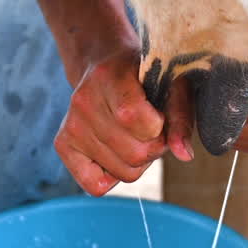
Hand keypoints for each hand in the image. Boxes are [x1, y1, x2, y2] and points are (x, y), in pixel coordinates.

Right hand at [54, 48, 174, 195]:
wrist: (103, 61)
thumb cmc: (145, 75)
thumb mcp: (172, 83)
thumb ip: (181, 117)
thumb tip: (184, 155)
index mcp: (109, 76)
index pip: (136, 120)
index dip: (159, 128)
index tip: (160, 116)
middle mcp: (83, 101)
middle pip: (134, 155)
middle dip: (154, 148)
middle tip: (152, 131)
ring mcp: (71, 125)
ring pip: (123, 173)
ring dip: (139, 162)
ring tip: (136, 138)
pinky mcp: (63, 144)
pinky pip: (96, 186)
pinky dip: (113, 177)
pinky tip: (117, 152)